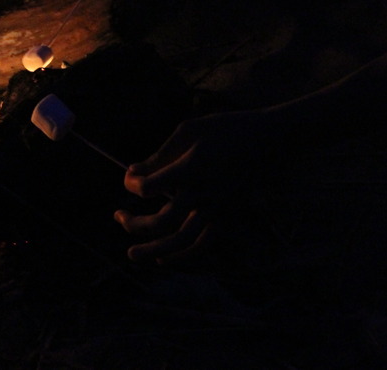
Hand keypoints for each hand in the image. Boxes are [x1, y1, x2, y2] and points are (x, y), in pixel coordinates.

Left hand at [114, 110, 273, 263]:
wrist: (268, 139)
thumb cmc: (225, 128)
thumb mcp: (189, 130)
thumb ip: (160, 155)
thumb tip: (133, 172)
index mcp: (192, 168)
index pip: (149, 187)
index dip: (132, 184)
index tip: (130, 176)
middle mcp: (204, 192)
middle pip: (162, 221)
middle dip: (134, 223)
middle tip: (118, 216)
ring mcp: (216, 207)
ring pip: (182, 242)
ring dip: (154, 250)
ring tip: (132, 254)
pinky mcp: (225, 215)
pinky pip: (203, 244)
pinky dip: (183, 256)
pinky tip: (163, 257)